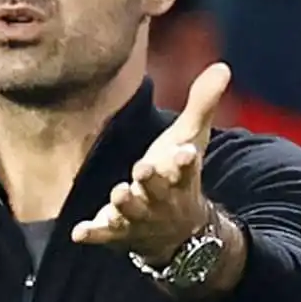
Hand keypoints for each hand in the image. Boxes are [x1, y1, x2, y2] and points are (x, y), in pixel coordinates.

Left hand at [72, 63, 231, 263]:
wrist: (178, 234)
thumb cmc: (177, 176)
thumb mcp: (191, 141)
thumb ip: (201, 105)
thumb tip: (222, 67)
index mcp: (179, 177)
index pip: (186, 169)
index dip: (185, 161)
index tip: (186, 152)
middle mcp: (161, 200)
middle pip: (157, 191)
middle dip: (151, 181)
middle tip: (143, 168)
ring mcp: (139, 218)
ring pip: (131, 213)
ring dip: (125, 204)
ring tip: (119, 193)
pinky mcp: (116, 232)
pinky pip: (103, 235)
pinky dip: (93, 234)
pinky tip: (78, 233)